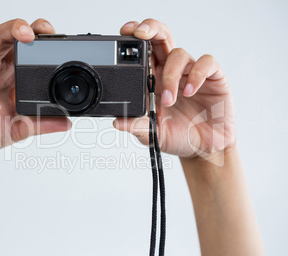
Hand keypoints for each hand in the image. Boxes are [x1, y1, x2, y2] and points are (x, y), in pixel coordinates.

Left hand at [113, 19, 235, 157]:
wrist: (203, 149)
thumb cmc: (178, 136)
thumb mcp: (153, 134)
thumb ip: (137, 126)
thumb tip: (117, 122)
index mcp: (154, 80)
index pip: (144, 51)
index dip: (135, 38)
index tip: (124, 33)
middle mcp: (172, 72)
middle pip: (161, 38)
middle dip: (150, 30)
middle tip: (140, 34)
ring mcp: (192, 73)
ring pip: (179, 54)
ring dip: (170, 75)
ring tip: (168, 100)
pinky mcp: (213, 78)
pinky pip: (206, 64)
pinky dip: (196, 75)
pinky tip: (189, 92)